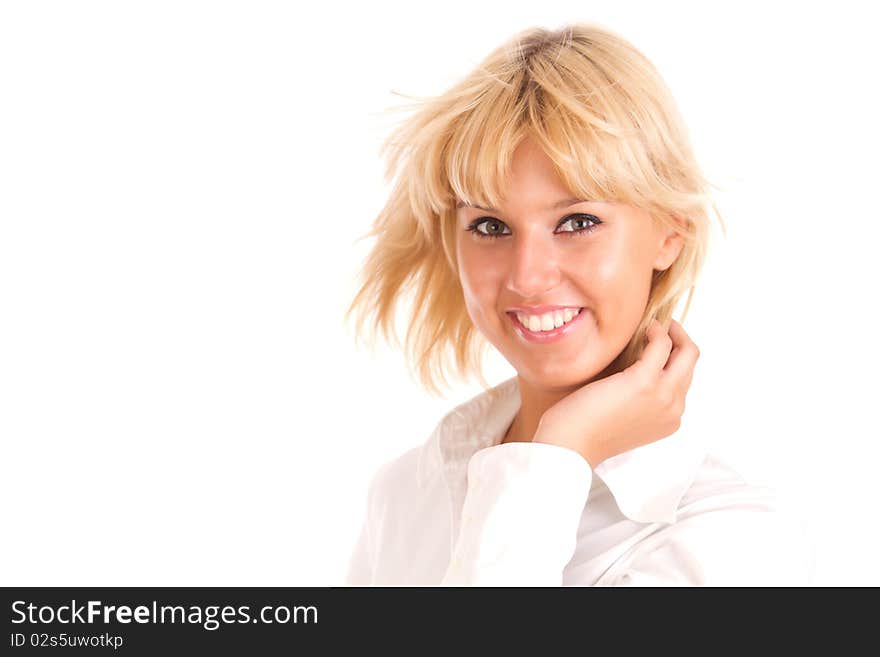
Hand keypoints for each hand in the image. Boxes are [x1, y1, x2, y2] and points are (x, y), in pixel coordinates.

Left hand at [532, 318, 699, 468]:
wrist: (570, 445)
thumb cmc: (585, 429)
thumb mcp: (622, 416)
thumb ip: (637, 398)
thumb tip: (632, 368)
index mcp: (669, 420)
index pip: (683, 381)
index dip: (673, 359)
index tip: (659, 342)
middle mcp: (674, 410)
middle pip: (691, 365)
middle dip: (681, 340)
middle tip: (663, 325)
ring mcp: (663, 396)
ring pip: (687, 353)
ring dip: (673, 331)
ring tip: (653, 322)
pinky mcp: (645, 382)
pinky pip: (663, 345)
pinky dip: (657, 330)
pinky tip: (644, 326)